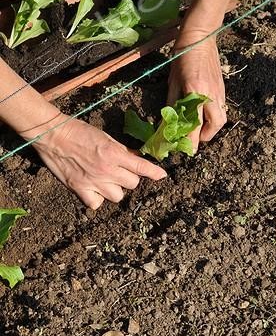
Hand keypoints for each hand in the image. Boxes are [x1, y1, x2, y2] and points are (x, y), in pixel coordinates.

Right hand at [32, 114, 166, 208]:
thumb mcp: (105, 137)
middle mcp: (107, 170)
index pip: (141, 167)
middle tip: (121, 171)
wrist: (54, 135)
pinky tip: (94, 190)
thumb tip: (135, 158)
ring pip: (117, 196)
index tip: (161, 175)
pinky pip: (97, 204)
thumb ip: (121, 150)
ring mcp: (93, 182)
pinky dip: (97, 199)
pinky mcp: (80, 189)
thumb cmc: (79, 132)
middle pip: (132, 184)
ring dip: (115, 189)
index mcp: (114, 154)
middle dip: (130, 177)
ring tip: (106, 180)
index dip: (154, 172)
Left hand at [167, 34, 226, 150]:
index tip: (187, 149)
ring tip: (199, 128)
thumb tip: (169, 121)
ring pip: (221, 118)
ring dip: (211, 127)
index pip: (195, 124)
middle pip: (215, 125)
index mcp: (196, 92)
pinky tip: (204, 113)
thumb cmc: (181, 57)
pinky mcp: (222, 88)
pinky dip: (214, 116)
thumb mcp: (173, 81)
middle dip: (206, 136)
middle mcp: (210, 94)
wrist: (201, 37)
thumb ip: (173, 103)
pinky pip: (221, 108)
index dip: (190, 140)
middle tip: (194, 138)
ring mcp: (219, 91)